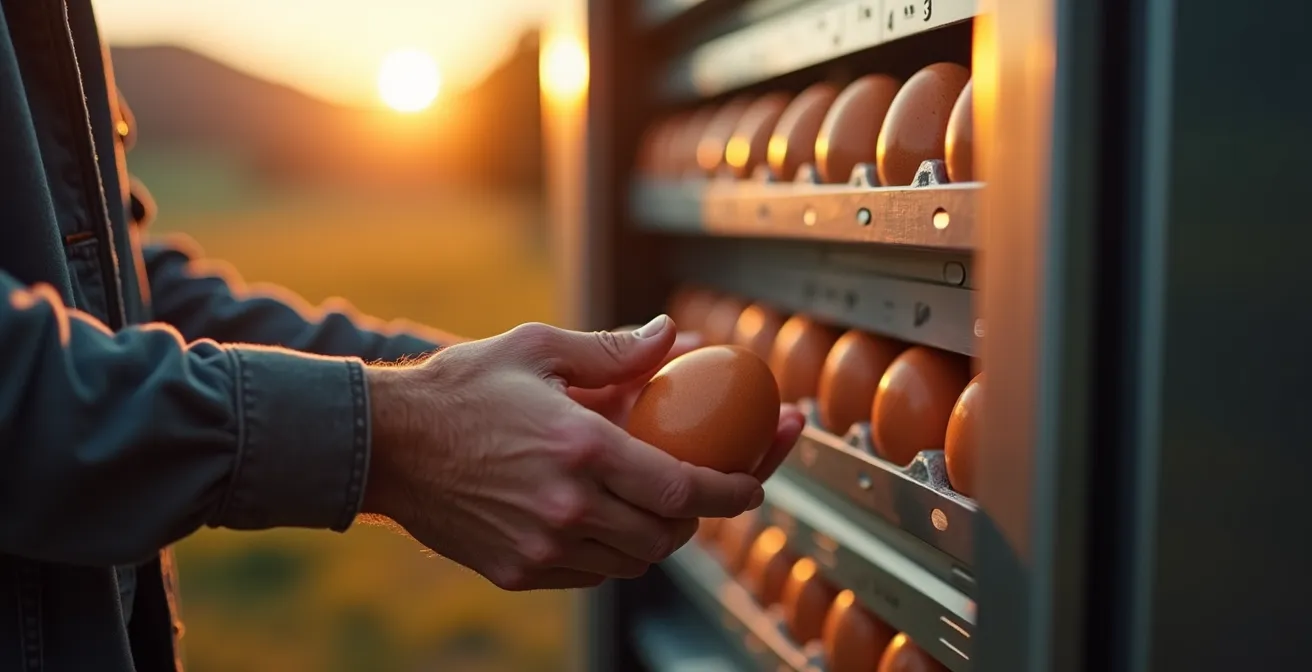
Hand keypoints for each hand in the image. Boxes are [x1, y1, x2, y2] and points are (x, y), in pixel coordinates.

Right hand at [362, 316, 765, 590]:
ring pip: (633, 561)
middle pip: (668, 534)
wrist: (382, 445)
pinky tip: (608, 516)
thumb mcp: (538, 349)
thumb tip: (673, 336)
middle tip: (709, 487)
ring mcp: (542, 547)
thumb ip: (614, 350)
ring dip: (657, 534)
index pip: (684, 486)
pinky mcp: (519, 571)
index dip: (734, 489)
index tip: (755, 484)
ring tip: (658, 499)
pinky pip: (591, 573)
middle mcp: (568, 507)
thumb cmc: (460, 388)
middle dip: (700, 515)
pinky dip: (613, 551)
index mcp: (581, 448)